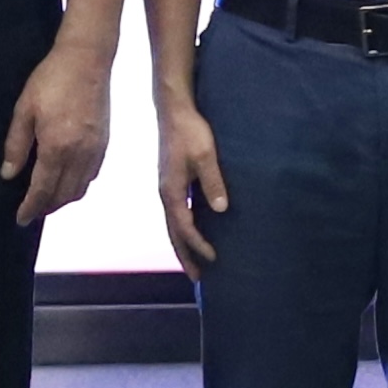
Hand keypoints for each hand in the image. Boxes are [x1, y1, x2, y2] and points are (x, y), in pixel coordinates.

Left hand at [0, 39, 115, 226]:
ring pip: (80, 188)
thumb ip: (16, 145)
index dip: (31, 208)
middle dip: (47, 207)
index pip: (43, 190)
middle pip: (64, 195)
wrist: (87, 60)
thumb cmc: (51, 80)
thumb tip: (9, 174)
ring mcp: (96, 150)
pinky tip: (67, 180)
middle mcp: (80, 155)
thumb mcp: (24, 110)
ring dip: (63, 199)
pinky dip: (78, 185)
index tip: (20, 219)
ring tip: (47, 199)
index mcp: (57, 148)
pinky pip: (92, 175)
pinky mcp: (105, 143)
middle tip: (31, 211)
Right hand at [156, 87, 229, 272]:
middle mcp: (166, 193)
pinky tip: (193, 230)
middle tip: (197, 277)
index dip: (198, 245)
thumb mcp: (205, 156)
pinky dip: (183, 228)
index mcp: (171, 191)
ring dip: (183, 244)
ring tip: (194, 261)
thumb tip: (221, 209)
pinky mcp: (171, 181)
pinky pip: (176, 212)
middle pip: (173, 232)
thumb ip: (213, 182)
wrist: (174, 110)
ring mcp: (167, 187)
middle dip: (185, 255)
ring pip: (173, 224)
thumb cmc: (190, 131)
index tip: (214, 258)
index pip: (184, 227)